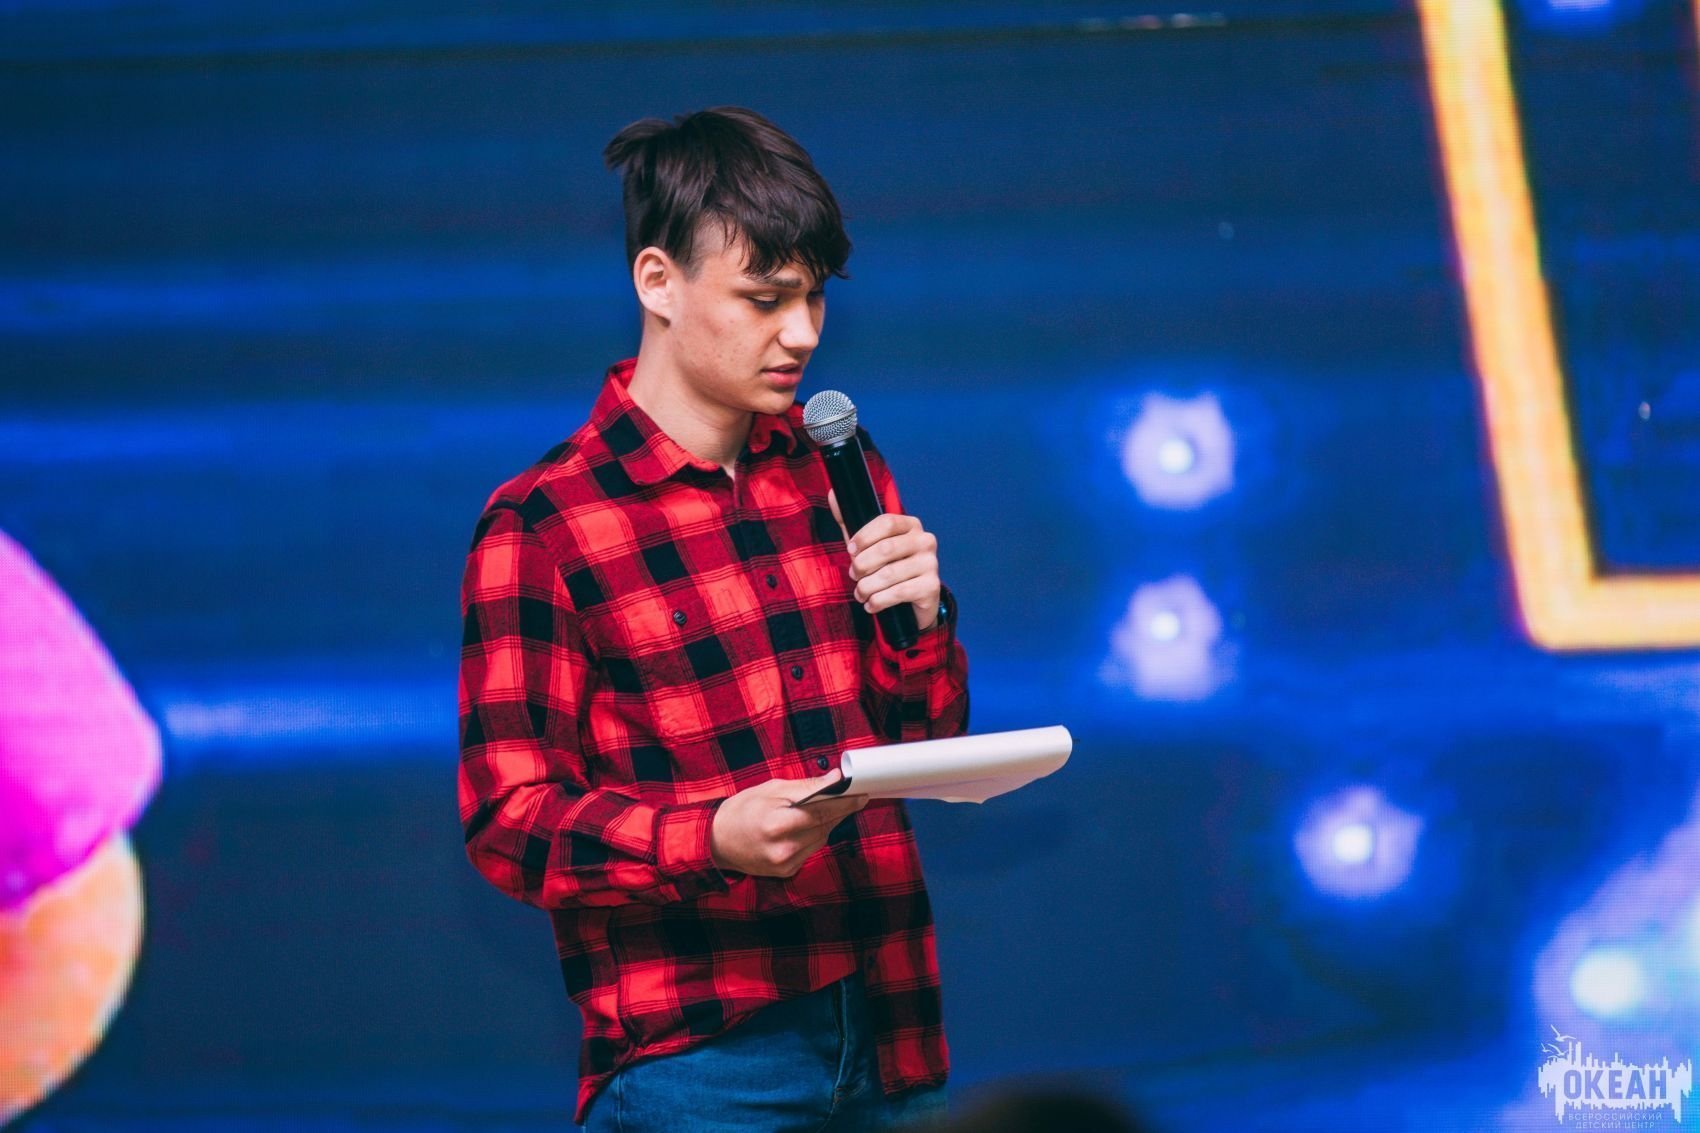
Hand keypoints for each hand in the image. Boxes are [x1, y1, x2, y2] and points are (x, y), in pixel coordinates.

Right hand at [709, 770, 867, 877]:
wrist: (717, 841)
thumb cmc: (742, 810)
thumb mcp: (771, 790)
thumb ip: (806, 787)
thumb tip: (834, 780)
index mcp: (778, 823)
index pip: (823, 811)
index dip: (846, 802)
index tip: (862, 793)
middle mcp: (785, 848)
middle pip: (826, 825)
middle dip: (840, 809)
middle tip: (852, 796)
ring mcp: (786, 863)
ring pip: (822, 838)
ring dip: (827, 823)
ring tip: (822, 809)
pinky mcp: (788, 871)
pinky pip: (812, 850)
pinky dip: (814, 836)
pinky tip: (805, 826)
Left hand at [827, 490, 941, 630]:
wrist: (911, 602)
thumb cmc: (886, 568)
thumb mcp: (867, 545)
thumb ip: (850, 521)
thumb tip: (833, 494)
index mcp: (911, 525)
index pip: (886, 522)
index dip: (864, 536)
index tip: (850, 550)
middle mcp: (925, 540)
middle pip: (886, 549)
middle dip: (862, 565)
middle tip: (854, 576)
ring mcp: (931, 563)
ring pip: (889, 574)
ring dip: (866, 587)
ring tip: (860, 594)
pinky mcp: (931, 586)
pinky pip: (898, 593)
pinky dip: (878, 601)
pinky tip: (872, 605)